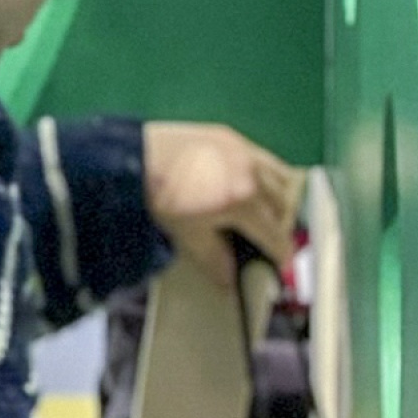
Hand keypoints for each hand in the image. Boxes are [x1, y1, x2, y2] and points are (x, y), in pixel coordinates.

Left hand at [142, 122, 304, 288]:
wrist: (134, 159)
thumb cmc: (161, 200)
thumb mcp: (188, 236)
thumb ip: (215, 260)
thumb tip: (230, 282)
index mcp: (244, 199)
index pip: (274, 232)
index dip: (280, 251)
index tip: (282, 262)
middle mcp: (253, 171)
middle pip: (283, 203)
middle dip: (280, 224)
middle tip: (268, 239)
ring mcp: (245, 149)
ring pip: (280, 175)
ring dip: (278, 196)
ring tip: (262, 210)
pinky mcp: (232, 135)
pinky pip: (263, 157)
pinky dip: (265, 174)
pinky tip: (247, 182)